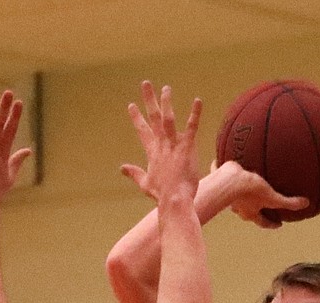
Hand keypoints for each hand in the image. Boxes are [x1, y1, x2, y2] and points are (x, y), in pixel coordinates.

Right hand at [121, 81, 201, 202]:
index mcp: (152, 152)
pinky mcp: (187, 148)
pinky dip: (195, 114)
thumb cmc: (161, 195)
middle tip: (146, 83)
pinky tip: (198, 101)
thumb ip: (133, 173)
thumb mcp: (144, 183)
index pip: (142, 131)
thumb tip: (121, 168)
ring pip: (168, 119)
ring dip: (166, 102)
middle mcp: (161, 145)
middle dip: (149, 100)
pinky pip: (191, 128)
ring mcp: (173, 146)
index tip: (131, 105)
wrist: (174, 200)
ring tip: (166, 88)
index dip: (137, 117)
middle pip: (153, 118)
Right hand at [213, 161, 309, 227]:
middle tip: (263, 204)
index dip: (271, 224)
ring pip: (237, 196)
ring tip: (249, 183)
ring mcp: (228, 195)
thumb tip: (306, 204)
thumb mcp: (272, 198)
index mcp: (250, 213)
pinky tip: (234, 161)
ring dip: (243, 192)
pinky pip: (225, 176)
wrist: (227, 181)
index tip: (279, 223)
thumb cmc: (249, 192)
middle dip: (256, 208)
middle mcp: (238, 207)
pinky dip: (229, 172)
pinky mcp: (221, 180)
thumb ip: (289, 202)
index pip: (263, 222)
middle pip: (248, 211)